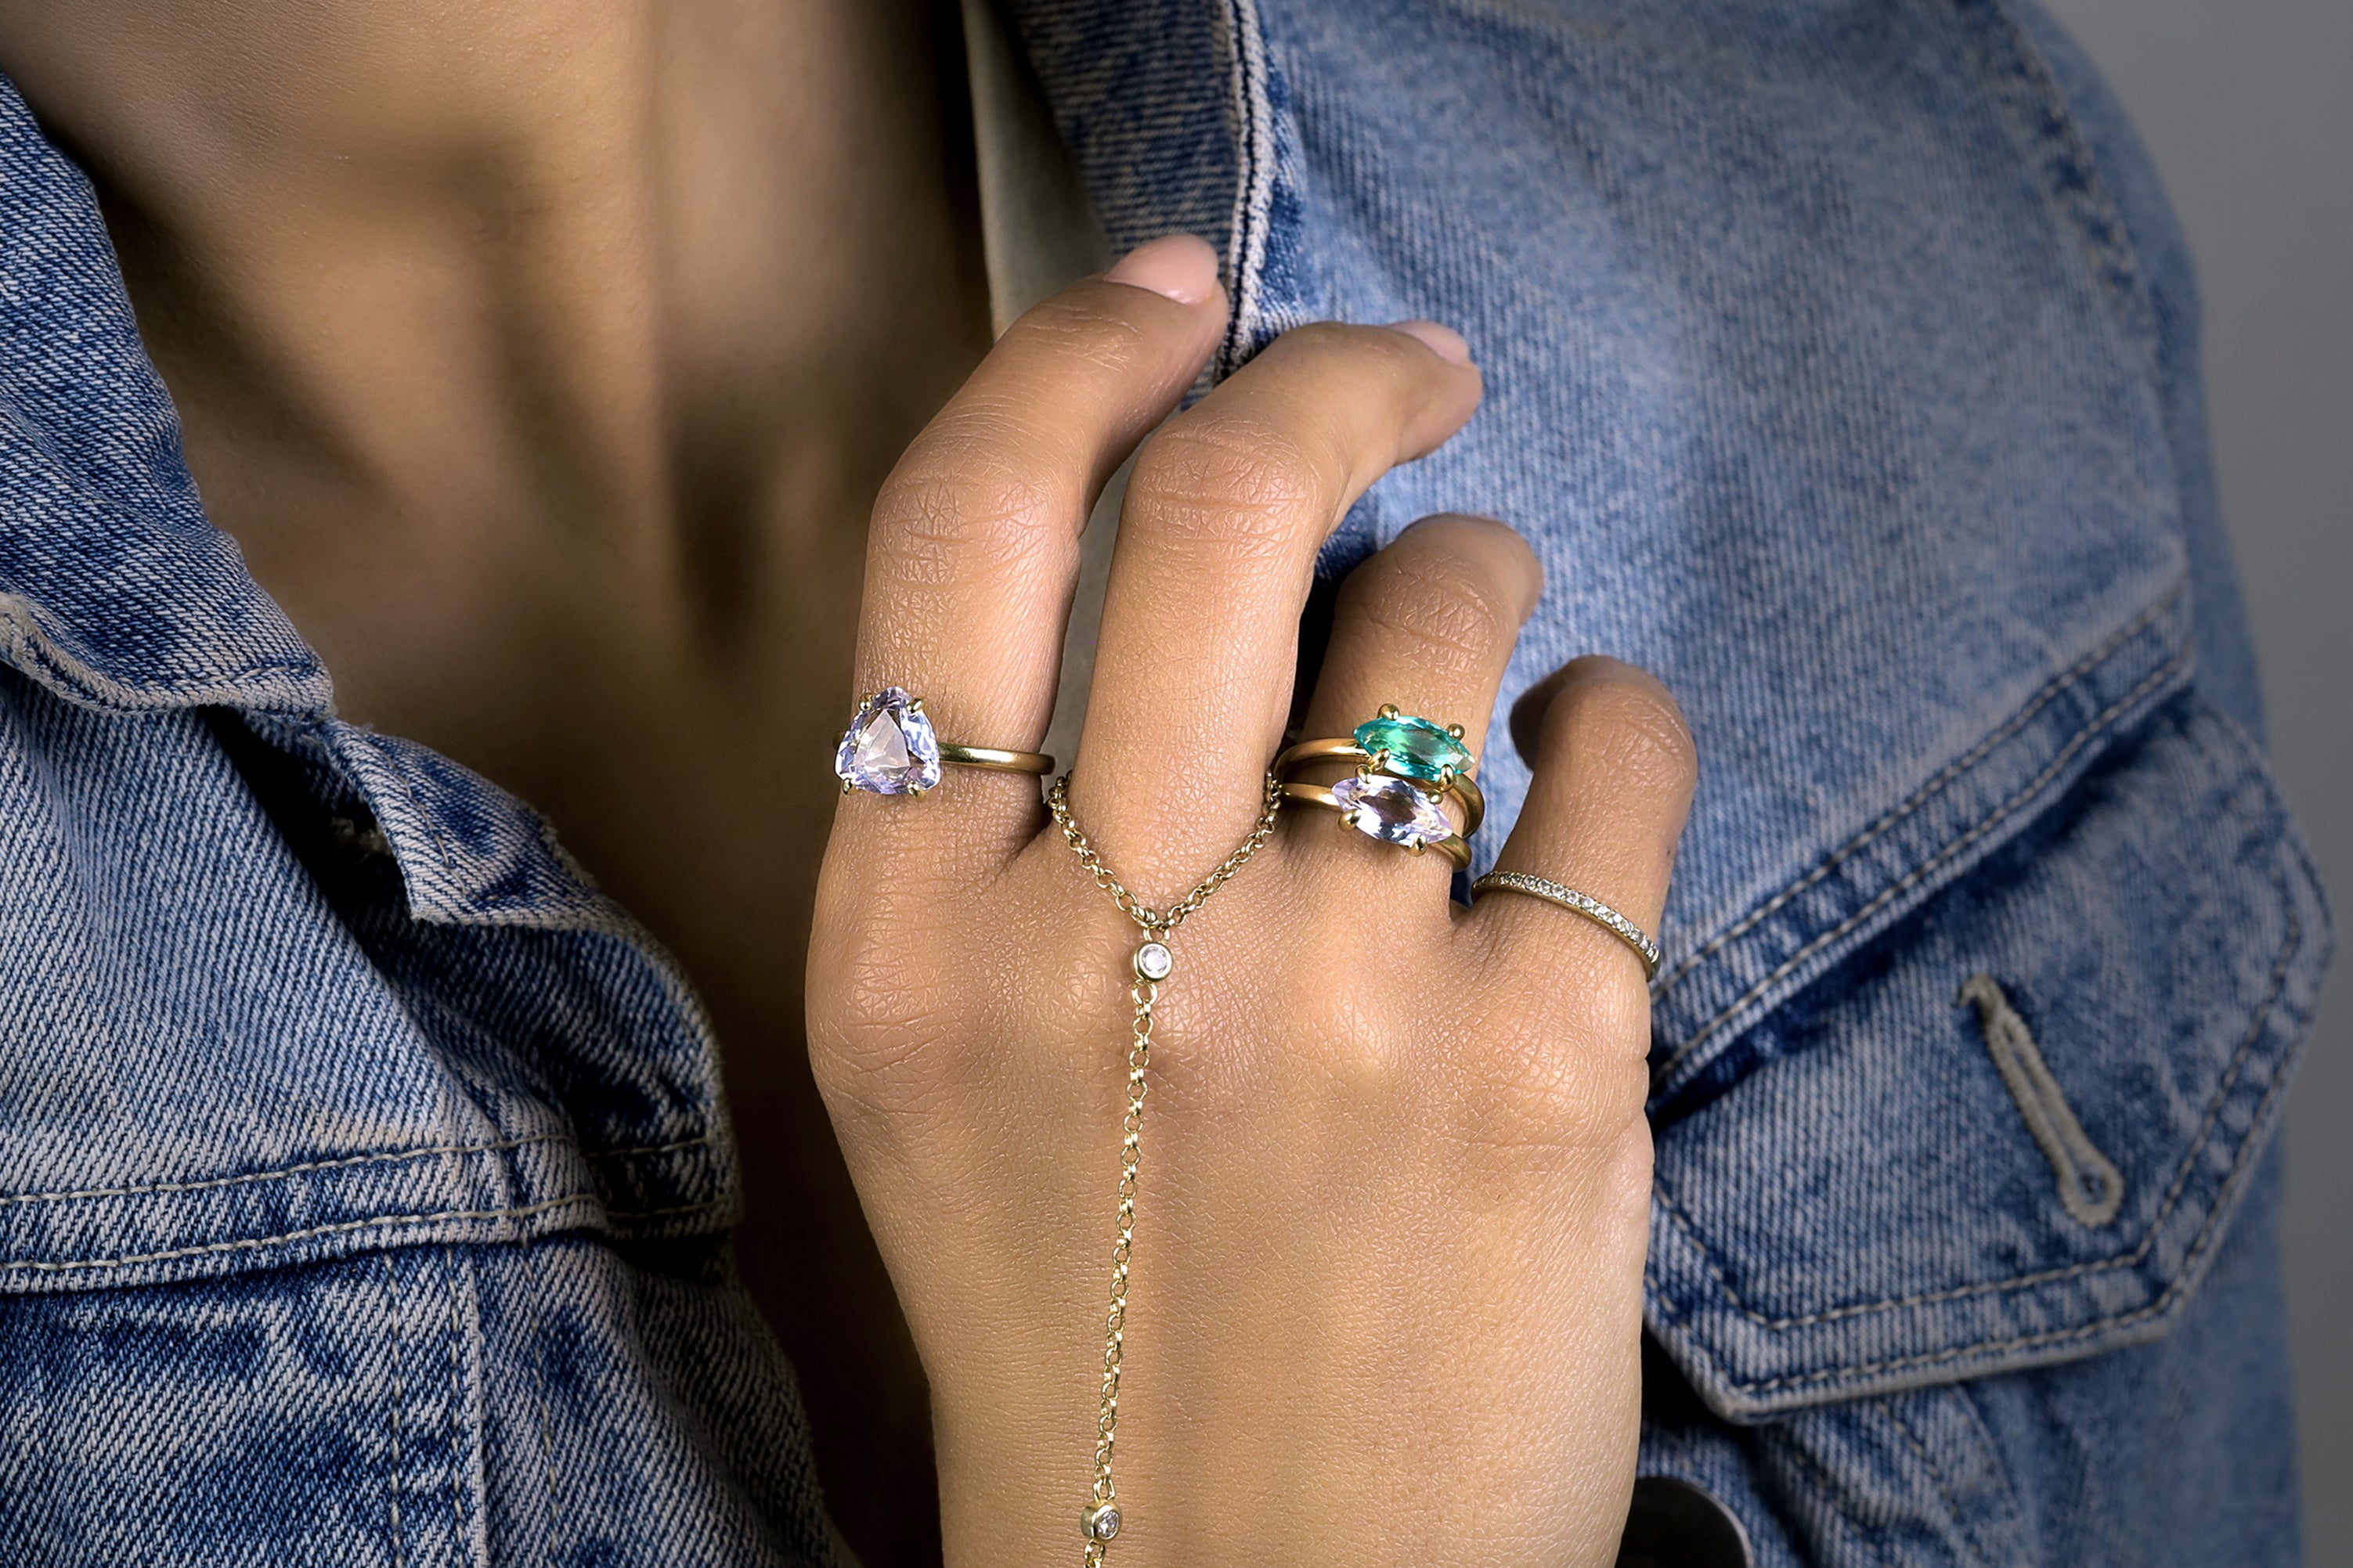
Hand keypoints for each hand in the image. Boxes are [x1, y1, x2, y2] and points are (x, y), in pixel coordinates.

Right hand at [807, 236, 1696, 1567]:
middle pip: (1215, 509)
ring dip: (1480, 571)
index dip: (1076, 359)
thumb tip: (1179, 552)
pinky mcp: (1544, 1070)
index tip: (1177, 294)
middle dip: (1336, 373)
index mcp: (914, 948)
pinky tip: (1580, 790)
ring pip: (1442, 608)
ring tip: (1482, 659)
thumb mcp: (940, 1076)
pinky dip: (1620, 722)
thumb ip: (998, 834)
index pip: (955, 536)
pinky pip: (1620, 749)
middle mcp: (1105, 954)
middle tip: (1409, 365)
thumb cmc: (1091, 1322)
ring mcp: (1334, 1008)